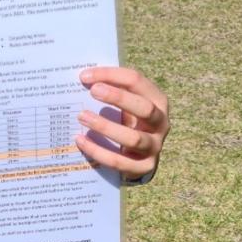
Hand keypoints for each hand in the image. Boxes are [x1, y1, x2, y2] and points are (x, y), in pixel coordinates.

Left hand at [75, 67, 168, 181]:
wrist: (139, 154)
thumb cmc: (127, 119)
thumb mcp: (124, 102)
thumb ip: (109, 88)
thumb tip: (82, 78)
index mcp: (156, 99)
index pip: (136, 81)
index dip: (111, 75)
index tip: (85, 76)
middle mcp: (161, 122)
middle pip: (144, 108)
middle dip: (118, 97)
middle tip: (93, 91)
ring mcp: (154, 146)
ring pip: (133, 138)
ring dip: (105, 126)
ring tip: (82, 116)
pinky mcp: (144, 167)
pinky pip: (119, 161)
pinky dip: (98, 151)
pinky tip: (80, 141)